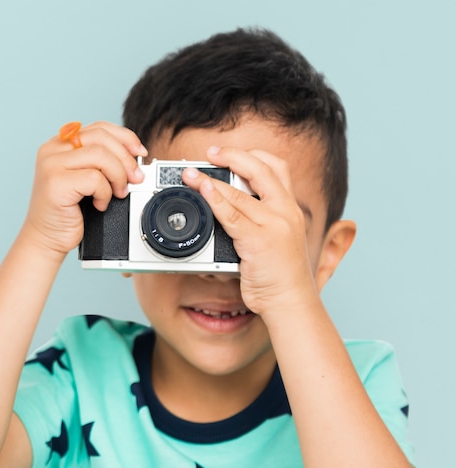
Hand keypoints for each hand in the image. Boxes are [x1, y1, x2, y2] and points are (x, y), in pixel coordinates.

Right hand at [22, 121, 146, 255]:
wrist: (47, 239)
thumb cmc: (67, 213)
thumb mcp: (86, 180)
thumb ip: (101, 163)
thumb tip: (134, 159)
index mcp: (60, 144)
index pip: (99, 128)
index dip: (124, 138)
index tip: (140, 153)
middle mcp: (53, 150)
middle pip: (101, 138)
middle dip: (126, 159)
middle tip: (136, 178)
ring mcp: (52, 165)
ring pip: (100, 156)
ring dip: (118, 176)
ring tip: (118, 193)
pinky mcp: (56, 182)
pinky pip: (94, 178)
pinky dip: (105, 193)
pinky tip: (100, 204)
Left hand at [183, 146, 317, 318]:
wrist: (290, 300)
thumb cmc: (281, 275)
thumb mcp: (278, 239)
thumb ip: (263, 221)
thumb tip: (232, 206)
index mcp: (290, 209)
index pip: (276, 167)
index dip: (252, 155)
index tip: (230, 153)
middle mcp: (285, 212)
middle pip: (261, 169)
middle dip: (232, 155)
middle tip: (210, 153)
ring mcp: (273, 225)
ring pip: (240, 192)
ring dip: (211, 179)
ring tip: (191, 174)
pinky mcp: (258, 241)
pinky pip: (232, 215)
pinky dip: (215, 200)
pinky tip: (203, 192)